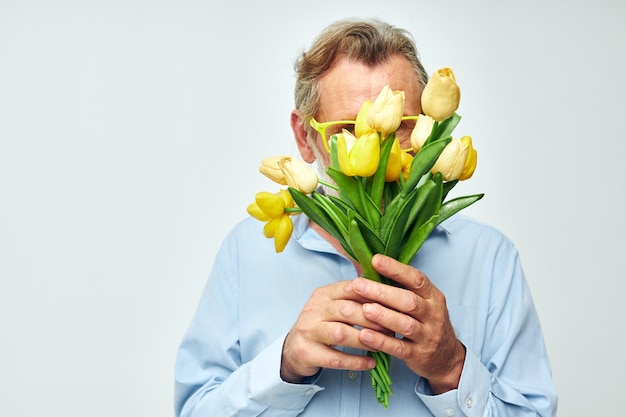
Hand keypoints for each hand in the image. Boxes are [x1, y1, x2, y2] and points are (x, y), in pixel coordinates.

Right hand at [280, 280, 383, 382]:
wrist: (293, 349)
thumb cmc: (321, 324)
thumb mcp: (333, 305)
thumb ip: (354, 297)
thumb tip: (386, 288)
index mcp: (323, 294)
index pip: (349, 288)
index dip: (373, 295)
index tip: (392, 304)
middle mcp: (313, 310)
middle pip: (346, 310)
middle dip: (371, 319)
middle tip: (391, 327)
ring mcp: (308, 331)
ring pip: (340, 334)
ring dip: (364, 340)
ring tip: (381, 346)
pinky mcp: (306, 353)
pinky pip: (335, 358)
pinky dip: (356, 361)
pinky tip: (371, 363)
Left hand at [352, 254, 465, 393]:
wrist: (447, 357)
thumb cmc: (427, 322)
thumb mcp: (423, 302)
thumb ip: (402, 288)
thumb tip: (371, 268)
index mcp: (433, 296)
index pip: (416, 279)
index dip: (396, 269)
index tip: (375, 260)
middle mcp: (433, 314)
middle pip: (409, 301)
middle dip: (382, 292)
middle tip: (358, 285)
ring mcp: (427, 336)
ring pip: (406, 325)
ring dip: (384, 316)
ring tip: (364, 309)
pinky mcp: (419, 355)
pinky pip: (399, 348)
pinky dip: (381, 342)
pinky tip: (364, 335)